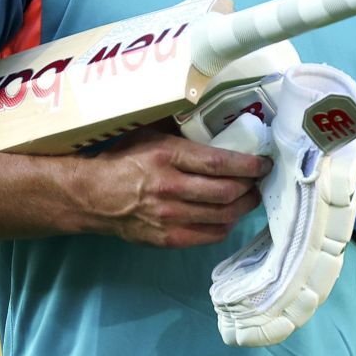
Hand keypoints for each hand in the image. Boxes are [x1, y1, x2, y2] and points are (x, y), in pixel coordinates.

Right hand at [71, 127, 268, 247]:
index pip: (220, 163)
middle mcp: (170, 188)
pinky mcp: (168, 238)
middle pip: (227, 192)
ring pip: (223, 216)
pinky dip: (226, 225)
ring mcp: (169, 217)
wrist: (92, 196)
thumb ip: (182, 130)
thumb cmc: (124, 159)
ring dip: (244, 206)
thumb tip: (219, 117)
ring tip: (248, 196)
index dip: (250, 165)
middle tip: (258, 180)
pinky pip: (210, 235)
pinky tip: (228, 214)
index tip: (264, 163)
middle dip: (251, 187)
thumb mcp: (150, 134)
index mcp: (167, 156)